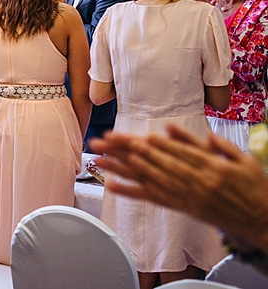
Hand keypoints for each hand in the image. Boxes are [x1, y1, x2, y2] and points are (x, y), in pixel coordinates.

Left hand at [91, 125, 267, 247]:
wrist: (263, 218)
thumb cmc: (254, 187)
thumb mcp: (242, 160)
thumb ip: (216, 145)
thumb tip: (187, 132)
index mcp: (210, 166)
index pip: (173, 152)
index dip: (148, 144)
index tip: (127, 136)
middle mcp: (195, 181)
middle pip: (154, 163)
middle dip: (125, 152)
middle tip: (102, 142)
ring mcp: (188, 196)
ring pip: (149, 180)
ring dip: (122, 170)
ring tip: (99, 160)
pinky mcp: (184, 208)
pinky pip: (154, 200)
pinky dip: (132, 193)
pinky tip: (112, 187)